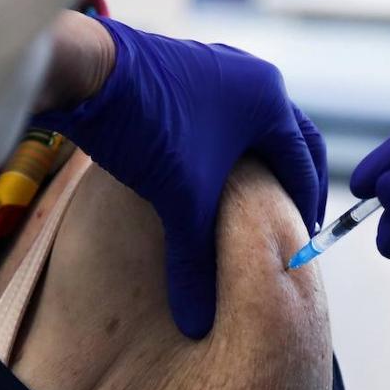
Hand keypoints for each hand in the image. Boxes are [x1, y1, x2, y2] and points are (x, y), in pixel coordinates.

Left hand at [33, 14, 325, 338]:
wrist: (84, 71)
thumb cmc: (146, 129)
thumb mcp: (179, 204)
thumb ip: (194, 265)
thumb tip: (197, 321)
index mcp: (269, 101)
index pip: (304, 165)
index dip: (305, 210)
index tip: (302, 245)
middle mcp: (251, 76)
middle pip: (289, 140)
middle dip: (294, 184)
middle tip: (293, 225)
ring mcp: (216, 68)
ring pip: (253, 126)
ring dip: (260, 164)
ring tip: (254, 203)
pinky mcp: (184, 70)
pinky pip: (222, 115)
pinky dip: (228, 149)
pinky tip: (210, 175)